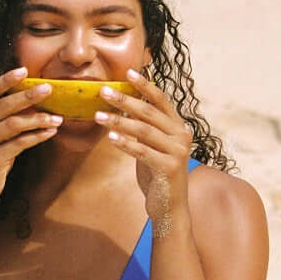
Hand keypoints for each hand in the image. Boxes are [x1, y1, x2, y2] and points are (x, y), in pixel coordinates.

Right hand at [0, 67, 60, 218]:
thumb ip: (3, 122)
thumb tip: (34, 105)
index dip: (6, 80)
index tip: (25, 70)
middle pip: (4, 105)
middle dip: (28, 95)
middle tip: (49, 88)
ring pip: (14, 124)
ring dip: (38, 119)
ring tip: (57, 117)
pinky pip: (19, 144)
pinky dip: (37, 137)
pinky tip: (50, 133)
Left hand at [95, 69, 192, 234]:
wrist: (169, 207)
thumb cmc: (157, 174)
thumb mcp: (152, 146)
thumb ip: (145, 127)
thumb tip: (125, 102)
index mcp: (179, 127)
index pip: (161, 100)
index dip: (144, 85)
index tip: (127, 72)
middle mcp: (182, 136)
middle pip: (149, 112)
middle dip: (124, 100)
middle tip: (103, 91)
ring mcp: (178, 151)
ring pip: (144, 130)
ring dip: (118, 121)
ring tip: (97, 116)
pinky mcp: (169, 167)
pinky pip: (143, 151)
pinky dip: (125, 143)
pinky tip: (110, 137)